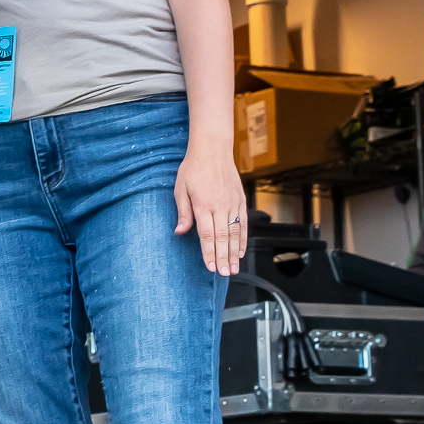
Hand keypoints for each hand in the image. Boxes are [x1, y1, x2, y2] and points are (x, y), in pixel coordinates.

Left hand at [174, 136, 247, 274]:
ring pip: (235, 232)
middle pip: (223, 237)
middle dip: (224, 258)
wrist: (213, 149)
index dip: (209, 253)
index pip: (207, 234)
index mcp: (203, 204)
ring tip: (235, 268)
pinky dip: (243, 238)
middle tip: (226, 274)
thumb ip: (183, 212)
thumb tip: (180, 232)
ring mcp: (232, 203)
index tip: (211, 267)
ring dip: (235, 252)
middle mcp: (220, 205)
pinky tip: (240, 251)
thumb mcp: (180, 188)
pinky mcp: (240, 199)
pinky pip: (243, 222)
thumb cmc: (193, 168)